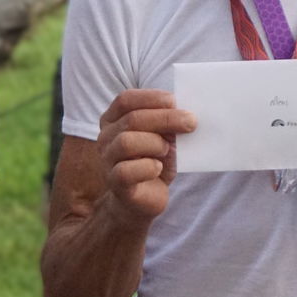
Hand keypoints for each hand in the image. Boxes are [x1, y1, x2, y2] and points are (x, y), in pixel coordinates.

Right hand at [96, 89, 194, 222]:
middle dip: (166, 118)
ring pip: (127, 142)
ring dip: (155, 144)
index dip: (150, 97)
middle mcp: (105, 137)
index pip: (125, 100)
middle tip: (191, 122)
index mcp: (113, 120)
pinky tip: (158, 168)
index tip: (175, 100)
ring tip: (166, 151)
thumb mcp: (162, 138)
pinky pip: (127, 171)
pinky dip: (148, 167)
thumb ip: (167, 124)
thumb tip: (185, 113)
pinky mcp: (115, 182)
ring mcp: (107, 160)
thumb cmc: (154, 163)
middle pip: (132, 119)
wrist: (145, 199)